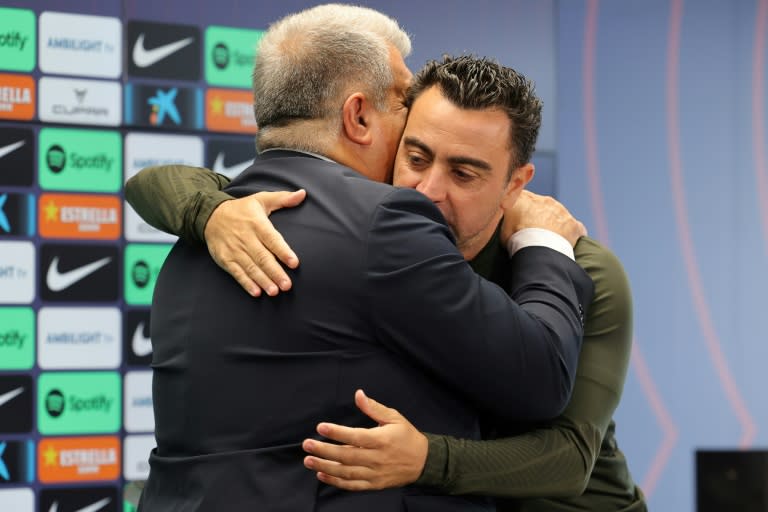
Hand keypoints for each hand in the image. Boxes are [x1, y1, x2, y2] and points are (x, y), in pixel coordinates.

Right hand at [203, 189, 305, 296]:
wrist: (210, 215)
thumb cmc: (242, 209)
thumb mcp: (261, 199)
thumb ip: (283, 198)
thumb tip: (302, 194)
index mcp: (257, 223)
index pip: (272, 239)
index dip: (283, 251)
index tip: (294, 263)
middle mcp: (245, 238)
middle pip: (262, 257)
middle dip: (275, 272)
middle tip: (287, 285)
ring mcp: (234, 250)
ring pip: (251, 267)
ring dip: (263, 280)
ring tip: (274, 292)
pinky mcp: (225, 259)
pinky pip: (237, 273)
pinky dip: (246, 283)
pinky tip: (256, 292)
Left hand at [302, 390, 427, 490]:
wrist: (423, 462)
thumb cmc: (407, 436)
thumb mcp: (394, 417)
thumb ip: (374, 408)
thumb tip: (358, 394)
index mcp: (382, 440)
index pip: (356, 437)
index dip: (337, 433)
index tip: (320, 427)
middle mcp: (377, 458)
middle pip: (347, 456)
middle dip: (324, 451)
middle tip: (307, 445)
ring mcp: (375, 473)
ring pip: (346, 473)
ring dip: (325, 467)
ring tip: (309, 460)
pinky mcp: (374, 484)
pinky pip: (352, 485)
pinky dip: (335, 482)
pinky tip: (322, 475)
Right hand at [501, 190, 586, 246]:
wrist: (538, 247)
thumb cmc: (516, 237)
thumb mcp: (501, 225)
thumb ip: (503, 217)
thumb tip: (500, 217)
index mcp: (525, 198)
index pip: (522, 198)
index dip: (520, 210)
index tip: (518, 221)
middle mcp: (544, 201)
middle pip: (542, 206)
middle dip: (538, 217)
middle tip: (532, 233)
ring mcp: (561, 212)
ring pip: (558, 216)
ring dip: (554, 225)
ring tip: (547, 241)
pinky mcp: (573, 225)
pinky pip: (576, 229)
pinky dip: (572, 235)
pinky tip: (567, 245)